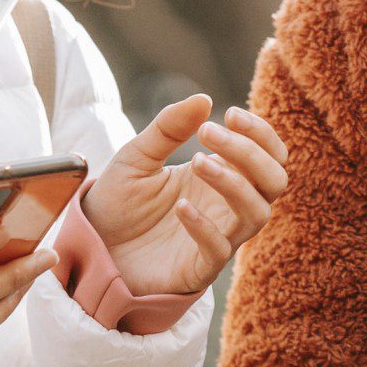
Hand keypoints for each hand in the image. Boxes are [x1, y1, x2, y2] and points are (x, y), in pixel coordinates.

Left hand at [81, 94, 288, 295]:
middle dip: (250, 152)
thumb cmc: (120, 202)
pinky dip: (205, 226)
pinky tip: (180, 208)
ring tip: (196, 162)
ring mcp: (218, 237)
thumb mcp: (138, 155)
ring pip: (257, 213)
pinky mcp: (199, 269)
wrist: (92, 246)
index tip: (229, 113)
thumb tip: (204, 98)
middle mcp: (227, 206)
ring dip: (234, 184)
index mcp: (221, 174)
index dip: (260, 132)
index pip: (268, 153)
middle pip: (274, 180)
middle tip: (208, 132)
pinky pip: (220, 249)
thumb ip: (169, 127)